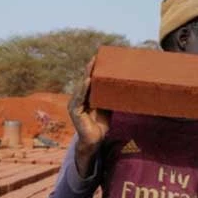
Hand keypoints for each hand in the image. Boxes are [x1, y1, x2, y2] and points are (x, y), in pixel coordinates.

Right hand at [68, 56, 110, 175]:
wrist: (96, 141)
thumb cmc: (101, 124)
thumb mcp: (107, 107)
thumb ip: (110, 96)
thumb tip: (122, 86)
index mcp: (86, 96)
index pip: (90, 80)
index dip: (93, 69)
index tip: (100, 57)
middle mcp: (79, 98)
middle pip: (85, 80)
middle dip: (90, 69)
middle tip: (96, 57)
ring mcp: (76, 104)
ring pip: (81, 87)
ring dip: (86, 75)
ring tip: (91, 65)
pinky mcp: (75, 111)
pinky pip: (79, 98)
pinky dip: (83, 89)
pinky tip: (87, 81)